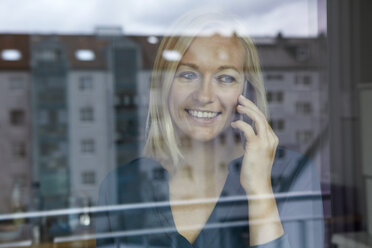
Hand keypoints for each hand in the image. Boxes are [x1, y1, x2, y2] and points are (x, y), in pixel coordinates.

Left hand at [231, 95, 283, 245]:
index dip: (253, 110)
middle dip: (250, 105)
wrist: (258, 187)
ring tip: (238, 106)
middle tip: (240, 98)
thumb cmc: (254, 172)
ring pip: (257, 119)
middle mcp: (271, 139)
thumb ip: (252, 141)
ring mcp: (265, 142)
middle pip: (261, 116)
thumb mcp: (255, 153)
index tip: (244, 104)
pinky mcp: (256, 146)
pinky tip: (234, 123)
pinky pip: (248, 129)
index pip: (263, 120)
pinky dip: (240, 124)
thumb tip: (243, 130)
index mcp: (271, 140)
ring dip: (247, 110)